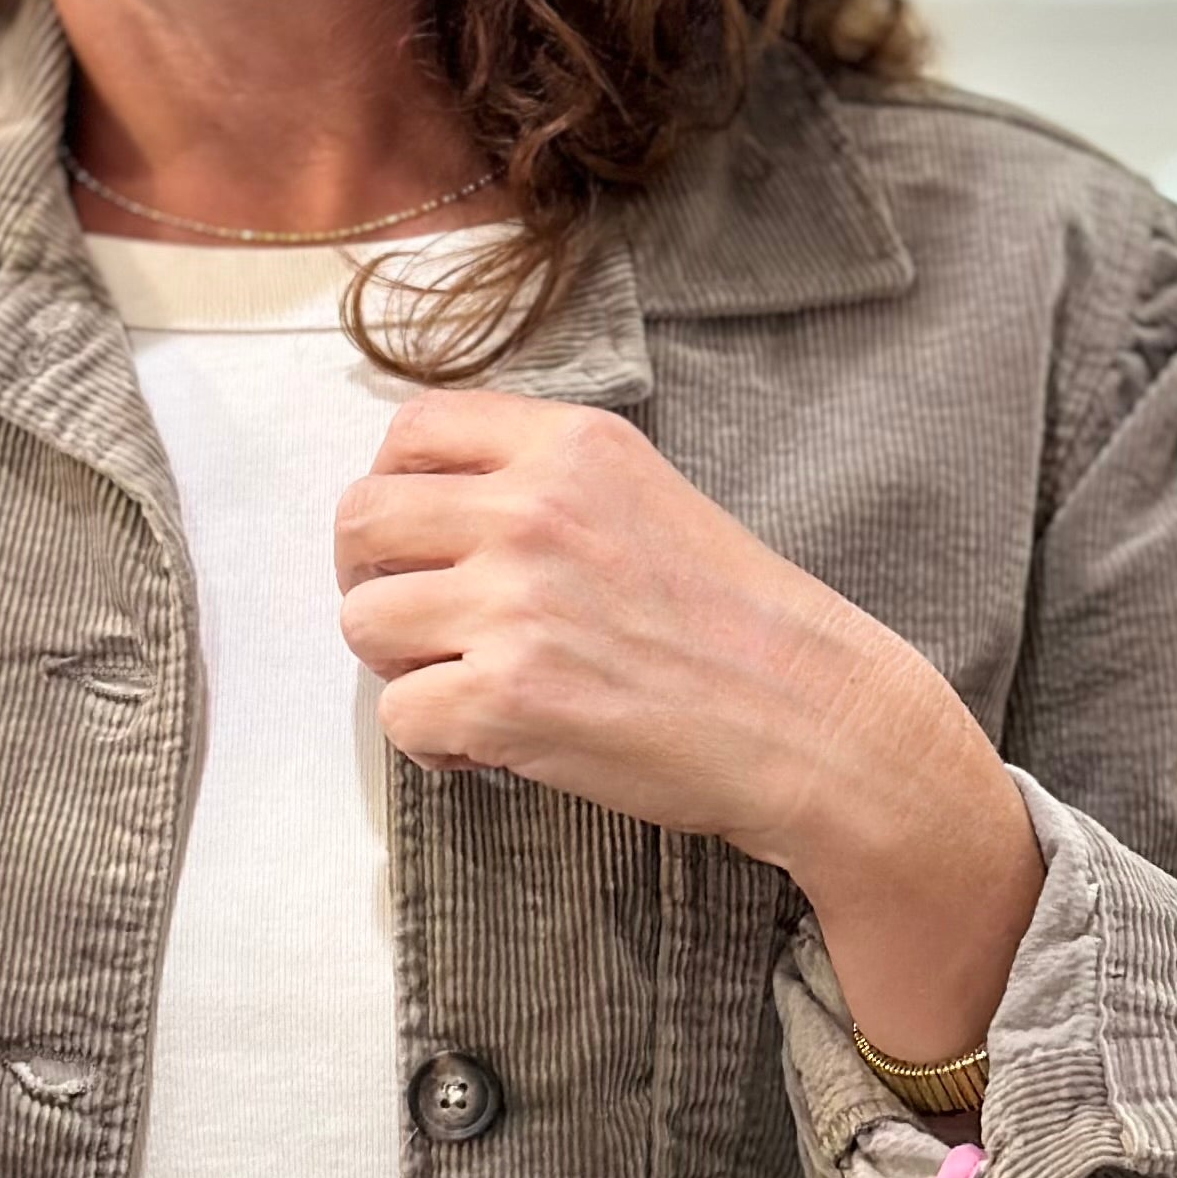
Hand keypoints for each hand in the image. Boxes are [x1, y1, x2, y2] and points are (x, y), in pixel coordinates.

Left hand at [335, 392, 1039, 1067]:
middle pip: (359, 520)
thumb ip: (548, 486)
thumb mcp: (649, 498)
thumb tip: (435, 514)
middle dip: (370, 579)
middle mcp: (532, 510)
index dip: (393, 490)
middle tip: (416, 625)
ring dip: (401, 667)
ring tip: (467, 692)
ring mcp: (514, 604)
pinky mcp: (507, 697)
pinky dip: (432, 744)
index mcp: (571, 447)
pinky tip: (489, 748)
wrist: (817, 721)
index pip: (412, 429)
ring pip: (363, 622)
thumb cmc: (743, 627)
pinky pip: (397, 715)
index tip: (413, 540)